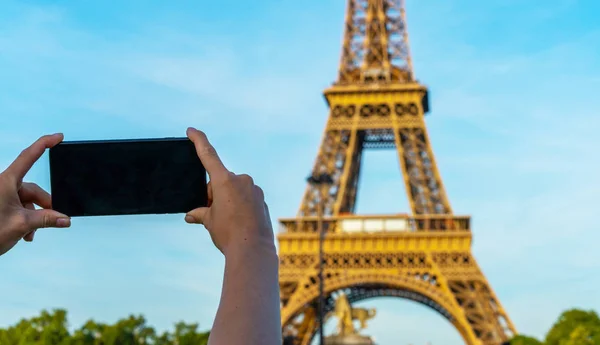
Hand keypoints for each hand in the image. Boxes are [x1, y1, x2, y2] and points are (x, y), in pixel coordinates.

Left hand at [0, 134, 70, 255]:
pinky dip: (26, 219)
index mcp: (7, 181)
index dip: (45, 143)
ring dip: (34, 216)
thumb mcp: (22, 224)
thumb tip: (65, 219)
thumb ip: (46, 220)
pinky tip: (25, 233)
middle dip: (44, 206)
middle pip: (33, 189)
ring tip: (31, 233)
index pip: (29, 156)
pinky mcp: (1, 204)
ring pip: (27, 201)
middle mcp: (5, 185)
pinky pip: (19, 207)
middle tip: (54, 220)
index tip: (59, 137)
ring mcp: (2, 195)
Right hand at [184, 128, 274, 256]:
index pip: (208, 155)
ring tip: (228, 221)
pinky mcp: (262, 199)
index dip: (199, 141)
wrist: (252, 249)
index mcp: (224, 181)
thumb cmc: (229, 234)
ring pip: (234, 189)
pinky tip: (240, 221)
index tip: (191, 130)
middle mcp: (241, 180)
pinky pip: (246, 197)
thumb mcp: (209, 222)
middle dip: (214, 194)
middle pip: (221, 181)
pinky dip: (240, 205)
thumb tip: (191, 215)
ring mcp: (254, 189)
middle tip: (213, 213)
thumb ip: (200, 213)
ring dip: (228, 199)